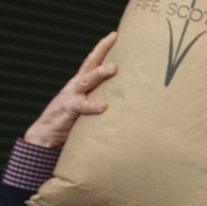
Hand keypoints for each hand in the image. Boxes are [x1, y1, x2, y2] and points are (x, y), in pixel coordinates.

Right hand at [24, 32, 118, 147]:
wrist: (47, 133)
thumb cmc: (71, 119)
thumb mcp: (87, 105)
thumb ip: (100, 98)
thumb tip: (124, 97)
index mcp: (81, 83)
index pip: (93, 61)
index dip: (103, 47)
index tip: (115, 34)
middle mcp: (76, 85)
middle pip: (90, 64)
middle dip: (102, 50)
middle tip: (115, 38)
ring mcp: (71, 95)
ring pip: (86, 81)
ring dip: (99, 74)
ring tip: (112, 68)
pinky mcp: (68, 110)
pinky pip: (82, 107)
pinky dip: (93, 106)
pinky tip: (103, 106)